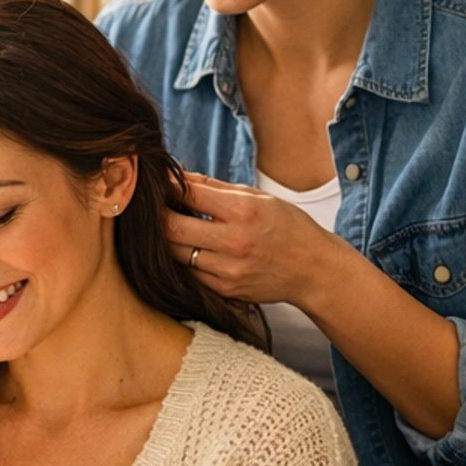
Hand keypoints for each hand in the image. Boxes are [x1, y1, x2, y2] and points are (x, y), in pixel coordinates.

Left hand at [165, 173, 324, 307]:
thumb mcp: (259, 198)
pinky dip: (183, 260)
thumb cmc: (288, 227)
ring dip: (167, 240)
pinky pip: (189, 273)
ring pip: (174, 253)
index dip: (167, 186)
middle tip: (152, 208)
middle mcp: (234, 241)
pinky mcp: (224, 289)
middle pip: (171, 228)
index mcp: (243, 211)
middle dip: (156, 216)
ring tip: (170, 227)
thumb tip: (180, 176)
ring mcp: (227, 269)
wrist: (313, 270)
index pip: (189, 194)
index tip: (157, 184)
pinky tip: (188, 249)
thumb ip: (217, 188)